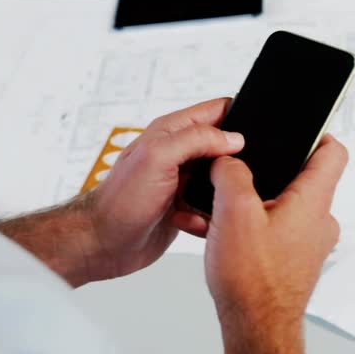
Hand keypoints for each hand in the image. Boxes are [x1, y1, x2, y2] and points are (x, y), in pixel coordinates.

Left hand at [86, 98, 244, 280]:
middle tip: (231, 177)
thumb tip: (234, 138)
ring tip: (206, 202)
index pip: (217, 110)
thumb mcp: (159, 158)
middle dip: (235, 161)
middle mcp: (178, 153)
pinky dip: (208, 215)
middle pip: (225, 146)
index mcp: (172, 132)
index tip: (251, 136)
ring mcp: (182, 180)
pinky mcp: (184, 206)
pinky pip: (211, 206)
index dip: (238, 118)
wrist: (103, 243)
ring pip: (223, 179)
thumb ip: (196, 139)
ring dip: (222, 191)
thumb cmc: (120, 200)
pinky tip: (190, 221)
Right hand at [204, 135, 346, 353]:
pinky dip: (246, 227)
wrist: (254, 327)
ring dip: (246, 203)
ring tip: (216, 210)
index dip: (315, 133)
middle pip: (297, 178)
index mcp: (313, 201)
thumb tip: (226, 161)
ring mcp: (306, 243)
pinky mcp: (291, 260)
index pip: (333, 152)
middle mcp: (317, 221)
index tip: (292, 128)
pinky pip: (270, 230)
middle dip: (261, 172)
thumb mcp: (233, 211)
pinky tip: (217, 233)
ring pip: (278, 206)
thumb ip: (231, 174)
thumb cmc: (252, 279)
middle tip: (234, 172)